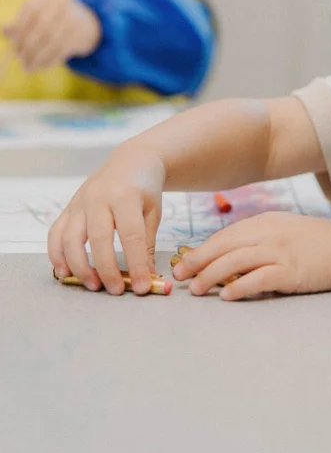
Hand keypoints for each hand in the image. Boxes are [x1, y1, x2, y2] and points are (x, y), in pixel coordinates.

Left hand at [4, 0, 101, 71]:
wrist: (88, 22)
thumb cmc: (54, 20)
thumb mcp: (38, 16)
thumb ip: (21, 22)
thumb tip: (5, 30)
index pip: (30, 13)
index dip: (20, 31)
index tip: (13, 47)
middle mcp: (63, 6)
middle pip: (42, 28)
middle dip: (29, 46)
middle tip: (20, 59)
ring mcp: (74, 21)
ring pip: (53, 42)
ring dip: (38, 57)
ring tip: (28, 67)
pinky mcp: (81, 35)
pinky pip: (63, 50)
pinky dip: (51, 60)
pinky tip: (42, 66)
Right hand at [47, 145, 165, 295]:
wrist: (130, 161)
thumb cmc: (145, 189)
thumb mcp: (153, 212)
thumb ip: (147, 243)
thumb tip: (145, 276)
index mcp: (125, 196)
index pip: (130, 235)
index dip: (135, 263)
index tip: (142, 286)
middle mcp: (98, 198)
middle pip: (98, 238)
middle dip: (106, 268)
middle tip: (115, 290)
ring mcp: (79, 202)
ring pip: (71, 238)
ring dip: (79, 266)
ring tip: (92, 286)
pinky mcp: (68, 208)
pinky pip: (55, 233)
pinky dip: (56, 255)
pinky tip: (65, 272)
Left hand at [172, 212, 330, 299]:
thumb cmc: (318, 244)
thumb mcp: (287, 231)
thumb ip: (260, 239)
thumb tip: (230, 257)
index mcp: (266, 222)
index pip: (225, 235)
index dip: (202, 249)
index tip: (185, 262)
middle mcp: (270, 233)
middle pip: (224, 246)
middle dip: (198, 261)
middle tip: (180, 276)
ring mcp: (280, 251)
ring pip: (234, 262)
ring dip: (211, 276)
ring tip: (196, 289)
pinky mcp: (291, 271)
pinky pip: (258, 279)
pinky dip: (239, 287)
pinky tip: (226, 296)